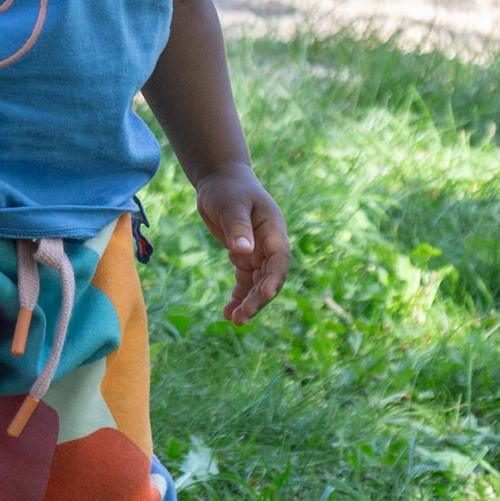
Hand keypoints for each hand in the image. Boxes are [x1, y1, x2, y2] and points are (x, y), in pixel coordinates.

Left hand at [193, 163, 289, 324]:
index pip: (279, 259)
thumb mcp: (230, 204)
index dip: (274, 279)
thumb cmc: (227, 188)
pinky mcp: (244, 256)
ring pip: (257, 283)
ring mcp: (258, 252)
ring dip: (248, 302)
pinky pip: (245, 281)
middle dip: (258, 298)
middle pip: (270, 277)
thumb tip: (243, 252)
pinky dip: (238, 296)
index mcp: (273, 229)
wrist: (220, 180)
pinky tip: (227, 311)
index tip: (265, 296)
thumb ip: (238, 227)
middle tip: (241, 316)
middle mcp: (269, 244)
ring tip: (233, 320)